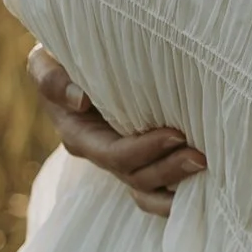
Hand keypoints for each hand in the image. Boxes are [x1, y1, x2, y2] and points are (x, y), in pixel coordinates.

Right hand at [26, 45, 205, 217]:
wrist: (72, 64)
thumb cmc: (61, 59)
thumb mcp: (45, 62)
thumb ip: (53, 79)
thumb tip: (80, 100)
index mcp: (80, 136)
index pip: (114, 154)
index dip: (144, 150)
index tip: (175, 134)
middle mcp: (101, 153)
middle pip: (137, 176)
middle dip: (169, 169)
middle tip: (202, 156)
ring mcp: (121, 160)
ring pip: (149, 188)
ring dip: (177, 183)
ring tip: (206, 167)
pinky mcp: (140, 158)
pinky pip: (157, 188)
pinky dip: (178, 191)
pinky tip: (205, 184)